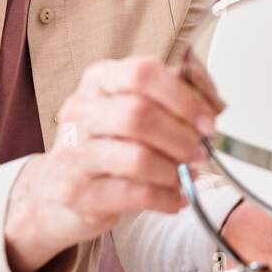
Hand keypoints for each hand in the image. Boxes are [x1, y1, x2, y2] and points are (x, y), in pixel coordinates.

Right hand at [5, 55, 224, 271]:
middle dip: (181, 136)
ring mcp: (74, 153)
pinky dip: (165, 197)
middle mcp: (81, 111)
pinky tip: (174, 197)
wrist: (56, 189)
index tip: (209, 119)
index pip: (142, 73)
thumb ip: (176, 96)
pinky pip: (134, 194)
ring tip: (185, 176)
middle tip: (200, 152)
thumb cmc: (106, 142)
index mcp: (100, 80)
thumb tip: (214, 104)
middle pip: (138, 115)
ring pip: (137, 158)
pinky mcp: (78, 193)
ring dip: (174, 170)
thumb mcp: (135, 107)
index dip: (183, 96)